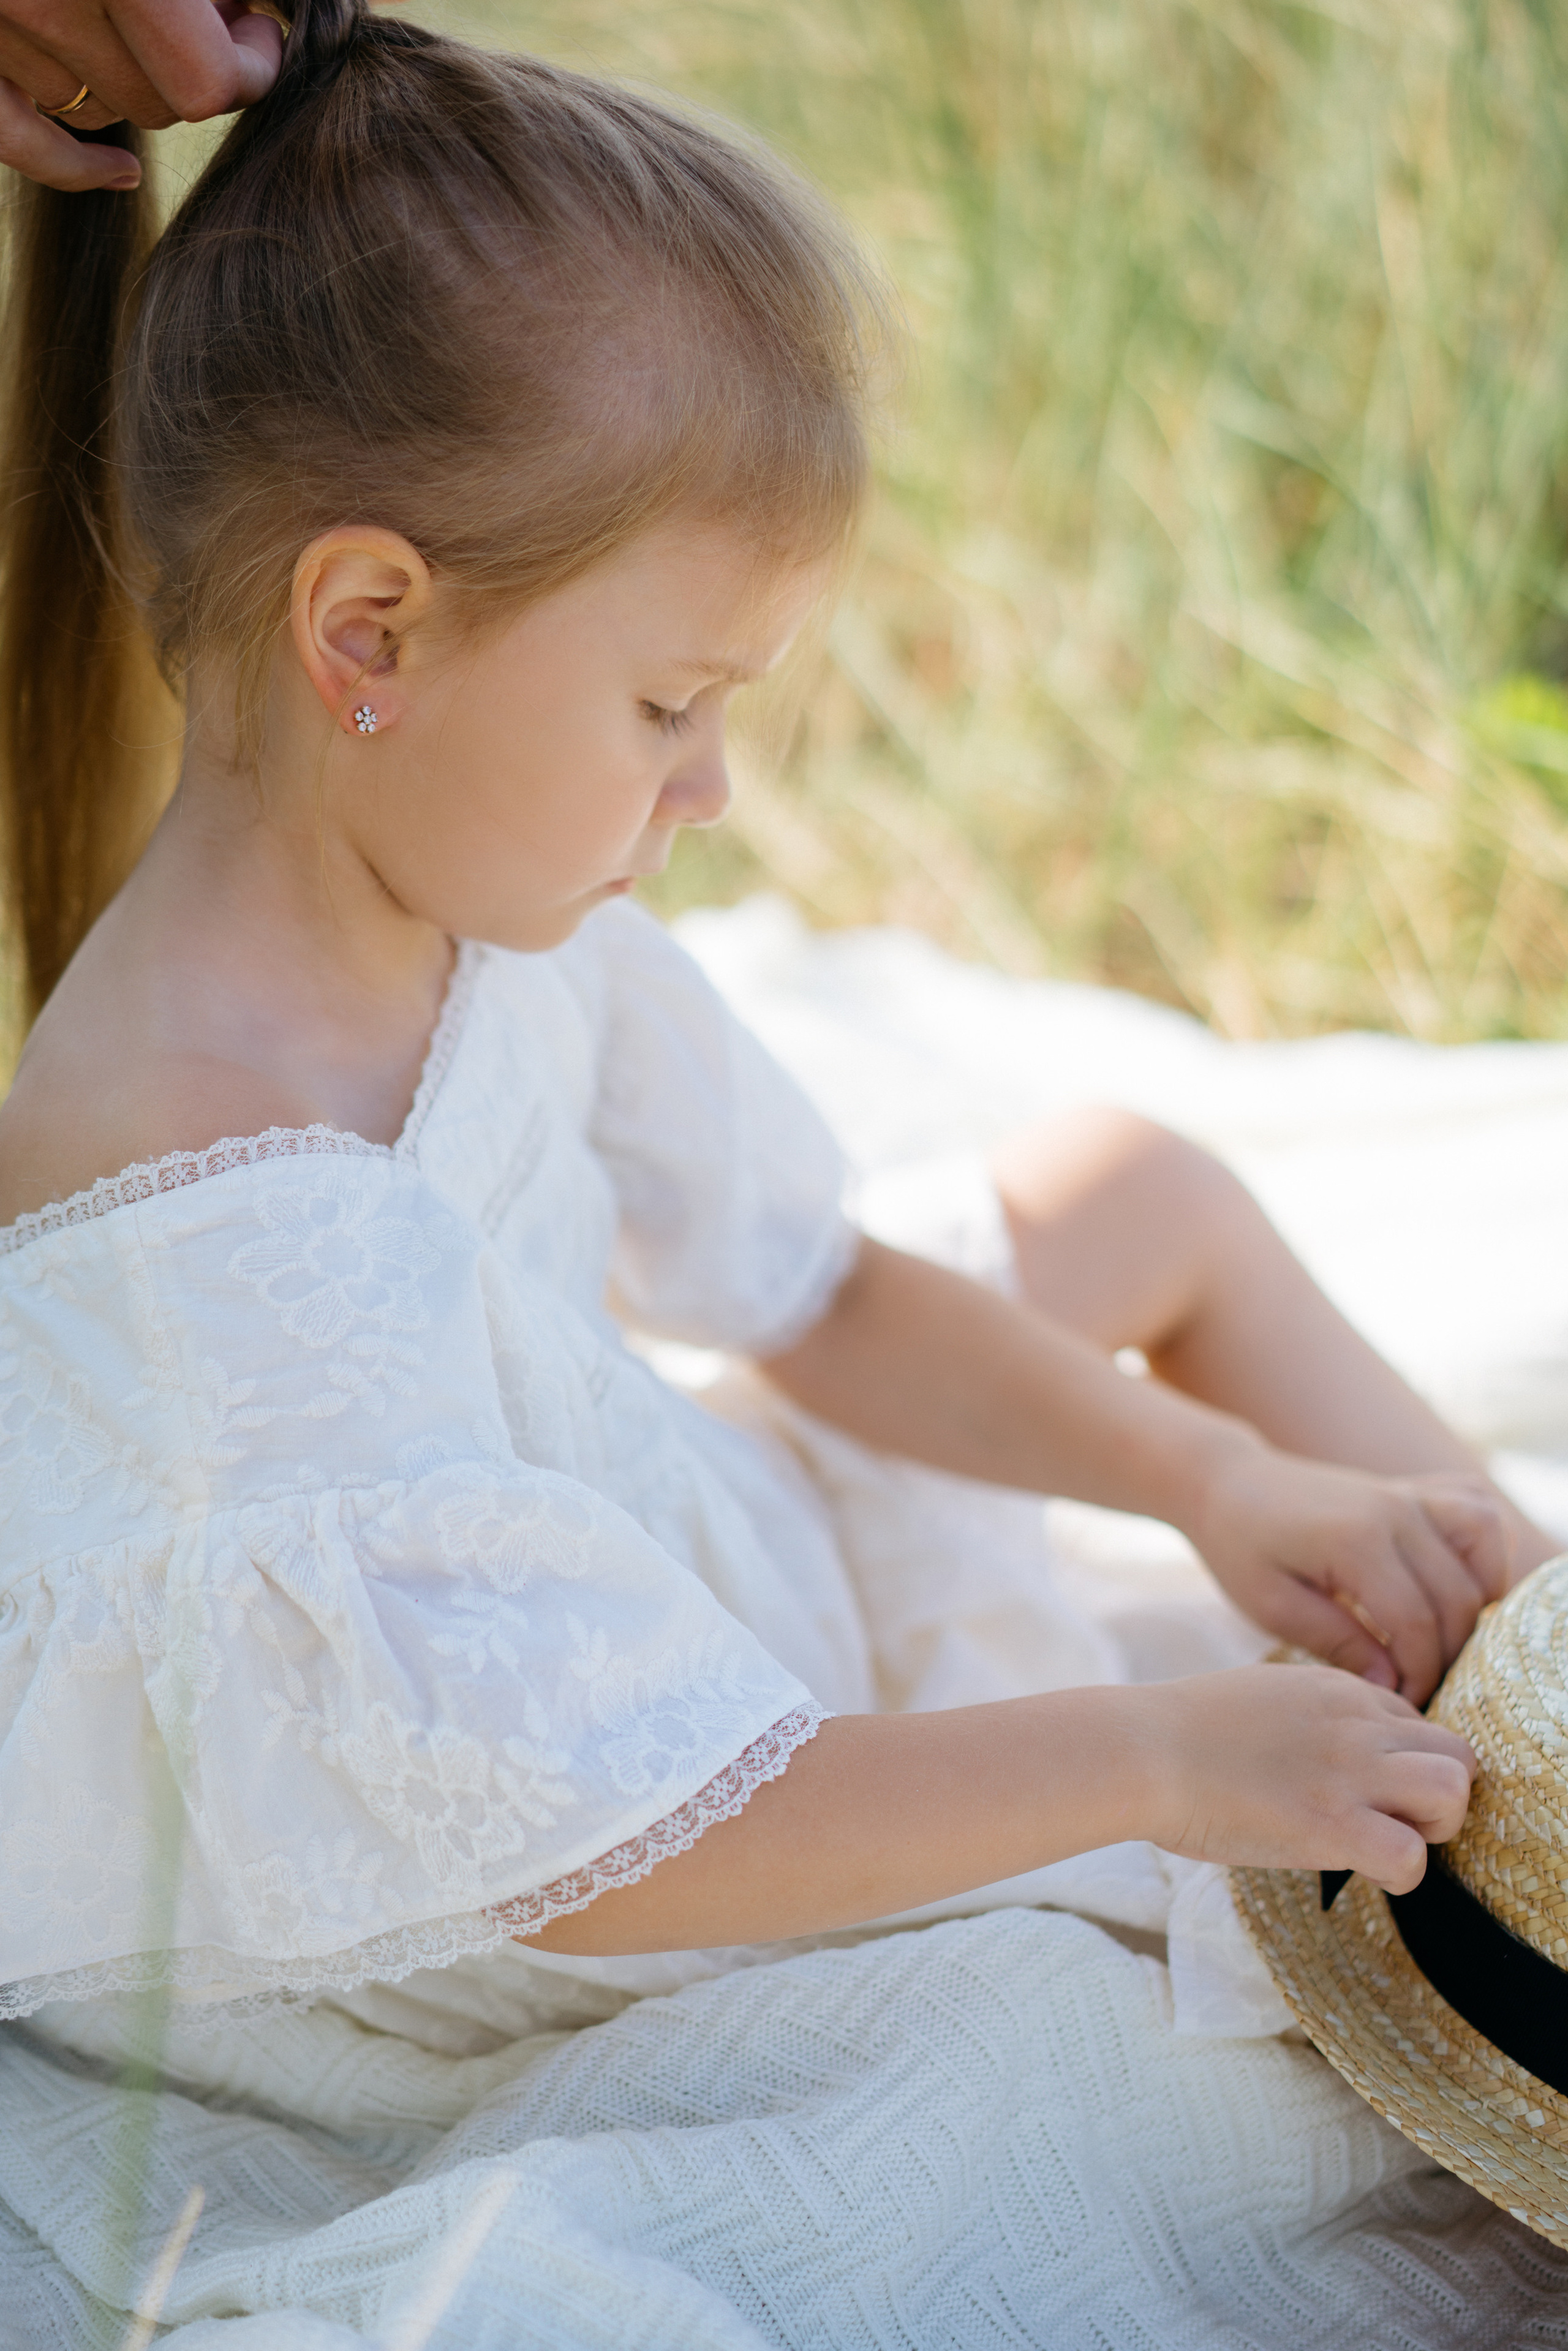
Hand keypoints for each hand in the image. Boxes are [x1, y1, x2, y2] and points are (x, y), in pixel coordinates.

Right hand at [0, 2, 285, 190]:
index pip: (204, 80)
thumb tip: (248, 6)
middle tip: (216, 16)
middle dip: (197, 67)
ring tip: (148, 22)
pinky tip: (120, 167)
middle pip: (156, 102)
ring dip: (132, 78)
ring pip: (96, 108)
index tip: (259, 26)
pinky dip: (75, 163)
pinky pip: (21, 137)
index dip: (249, 63)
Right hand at [1141, 1663, 1475, 1892]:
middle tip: (1395, 1821)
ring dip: (1434, 1828)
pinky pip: (1412, 1858)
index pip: (1420, 1724)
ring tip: (1388, 1842)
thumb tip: (1326, 1752)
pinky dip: (1400, 1875)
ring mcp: (1349, 1771)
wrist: (1142, 1750)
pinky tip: (1361, 1872)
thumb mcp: (1264, 1694)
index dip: (1405, 1765)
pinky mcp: (1332, 1825)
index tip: (1371, 1792)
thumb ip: (1313, 1715)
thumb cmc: (1182, 1732)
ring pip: (1453, 1793)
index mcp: (1339, 1690)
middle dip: (1442, 1795)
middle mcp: (1357, 1722)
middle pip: (1458, 1754)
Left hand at [1189, 1439, 1511, 1704]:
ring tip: (1444, 1640)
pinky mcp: (1415, 1487)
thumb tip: (1391, 1687)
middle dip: (1448, 1654)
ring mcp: (1410, 1492)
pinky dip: (1486, 1550)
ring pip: (1488, 1547)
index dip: (1419, 1674)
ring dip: (1479, 1602)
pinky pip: (1479, 1511)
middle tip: (1421, 1685)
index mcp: (1355, 1539)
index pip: (1416, 1623)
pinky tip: (1458, 1588)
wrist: (1230, 1485)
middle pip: (1458, 1597)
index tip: (1403, 1703)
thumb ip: (1335, 1643)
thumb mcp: (1271, 1607)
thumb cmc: (1241, 1549)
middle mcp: (1395, 1509)